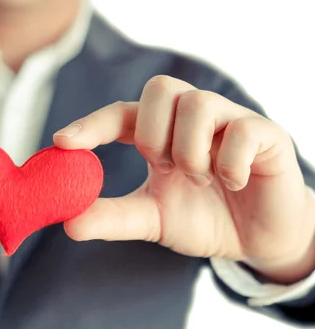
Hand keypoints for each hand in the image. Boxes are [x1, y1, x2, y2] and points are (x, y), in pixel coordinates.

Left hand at [54, 75, 314, 283]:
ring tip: (202, 180)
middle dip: (152, 135)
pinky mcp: (266, 134)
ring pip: (198, 103)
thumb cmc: (201, 219)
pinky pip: (241, 130)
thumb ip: (113, 218)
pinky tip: (233, 182)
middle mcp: (191, 118)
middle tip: (164, 168)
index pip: (120, 114)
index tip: (62, 142)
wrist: (255, 241)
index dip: (91, 125)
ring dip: (190, 152)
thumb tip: (68, 223)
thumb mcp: (151, 220)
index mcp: (160, 133)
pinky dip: (229, 164)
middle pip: (160, 88)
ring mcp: (229, 121)